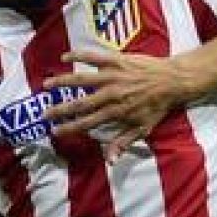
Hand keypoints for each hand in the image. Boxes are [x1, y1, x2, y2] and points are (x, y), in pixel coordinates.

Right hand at [44, 45, 191, 161]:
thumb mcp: (143, 129)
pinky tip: (65, 57)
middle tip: (44, 113)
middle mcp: (110, 95)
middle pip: (79, 103)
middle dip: (59, 109)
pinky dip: (78, 55)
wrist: (172, 81)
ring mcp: (111, 76)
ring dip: (62, 82)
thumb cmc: (158, 106)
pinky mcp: (115, 60)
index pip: (87, 123)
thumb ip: (123, 142)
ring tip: (46, 85)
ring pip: (81, 79)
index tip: (55, 131)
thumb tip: (109, 160)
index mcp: (115, 112)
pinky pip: (92, 56)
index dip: (70, 128)